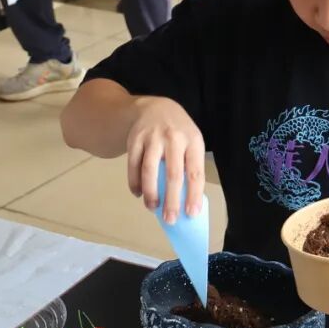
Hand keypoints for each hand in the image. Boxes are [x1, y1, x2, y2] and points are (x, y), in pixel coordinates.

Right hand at [124, 96, 205, 222]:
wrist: (154, 108)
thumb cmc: (178, 133)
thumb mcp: (190, 142)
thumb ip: (189, 166)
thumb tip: (186, 201)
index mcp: (193, 140)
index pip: (195, 172)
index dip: (194, 195)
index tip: (191, 214)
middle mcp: (174, 138)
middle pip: (173, 174)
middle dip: (171, 200)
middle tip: (170, 219)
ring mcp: (153, 137)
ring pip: (150, 170)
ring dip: (150, 193)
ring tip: (152, 207)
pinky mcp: (135, 139)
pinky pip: (133, 165)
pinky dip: (134, 182)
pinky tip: (138, 193)